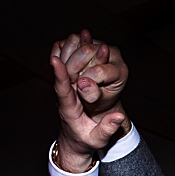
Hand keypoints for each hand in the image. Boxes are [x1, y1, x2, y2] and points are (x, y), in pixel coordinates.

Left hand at [49, 31, 129, 171]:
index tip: (55, 60)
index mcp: (68, 110)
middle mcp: (63, 97)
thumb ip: (107, 129)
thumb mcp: (98, 140)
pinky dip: (67, 54)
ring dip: (68, 51)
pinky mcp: (68, 87)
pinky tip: (71, 41)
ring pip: (63, 68)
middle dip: (69, 56)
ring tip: (77, 34)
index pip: (62, 90)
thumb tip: (119, 117)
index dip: (59, 75)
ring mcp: (65, 91)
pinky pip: (65, 68)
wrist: (74, 141)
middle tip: (78, 40)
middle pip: (62, 74)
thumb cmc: (86, 141)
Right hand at [54, 29, 125, 114]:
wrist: (100, 92)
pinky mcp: (88, 40)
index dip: (84, 80)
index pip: (98, 70)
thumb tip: (82, 84)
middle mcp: (113, 53)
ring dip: (67, 59)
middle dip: (73, 67)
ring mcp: (100, 44)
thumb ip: (92, 95)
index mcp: (120, 70)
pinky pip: (71, 40)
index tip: (79, 89)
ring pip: (76, 41)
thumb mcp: (99, 102)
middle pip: (86, 50)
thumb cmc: (101, 99)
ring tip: (71, 74)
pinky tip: (64, 64)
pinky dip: (63, 52)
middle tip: (72, 80)